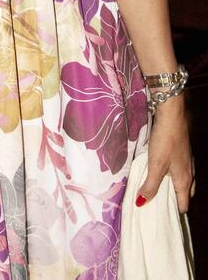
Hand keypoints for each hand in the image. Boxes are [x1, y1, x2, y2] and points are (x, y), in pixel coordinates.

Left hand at [136, 98, 193, 212]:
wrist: (172, 116)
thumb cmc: (165, 142)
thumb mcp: (155, 165)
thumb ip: (150, 185)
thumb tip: (141, 204)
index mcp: (185, 180)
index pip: (184, 204)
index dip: (173, 212)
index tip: (159, 216)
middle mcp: (189, 173)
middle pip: (185, 194)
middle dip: (173, 200)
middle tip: (156, 203)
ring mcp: (186, 162)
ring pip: (182, 181)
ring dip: (171, 187)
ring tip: (154, 188)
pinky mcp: (181, 152)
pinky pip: (178, 170)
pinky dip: (170, 175)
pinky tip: (158, 169)